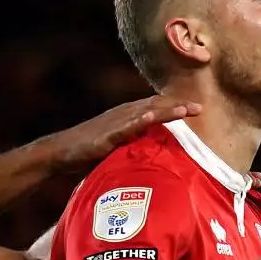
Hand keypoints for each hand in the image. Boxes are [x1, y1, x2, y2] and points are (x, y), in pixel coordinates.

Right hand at [43, 96, 199, 172]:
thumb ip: (133, 145)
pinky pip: (129, 124)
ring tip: (186, 110)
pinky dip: (143, 119)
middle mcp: (123, 113)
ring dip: (167, 110)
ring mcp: (115, 122)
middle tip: (200, 108)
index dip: (175, 106)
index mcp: (126, 116)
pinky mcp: (107, 134)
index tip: (195, 109)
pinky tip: (155, 116)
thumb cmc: (86, 152)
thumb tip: (151, 154)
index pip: (156, 107)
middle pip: (156, 105)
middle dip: (178, 105)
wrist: (60, 151)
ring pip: (146, 111)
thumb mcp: (115, 146)